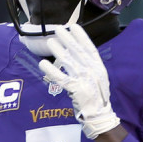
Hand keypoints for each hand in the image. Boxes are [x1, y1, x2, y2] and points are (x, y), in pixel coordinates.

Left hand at [38, 24, 119, 139]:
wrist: (100, 115)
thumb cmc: (97, 96)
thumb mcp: (99, 78)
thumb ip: (90, 66)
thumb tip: (76, 52)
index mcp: (99, 67)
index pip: (90, 48)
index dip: (81, 36)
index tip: (73, 26)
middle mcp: (92, 72)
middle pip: (78, 52)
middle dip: (68, 39)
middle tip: (58, 29)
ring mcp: (84, 80)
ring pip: (69, 62)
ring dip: (58, 51)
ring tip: (50, 41)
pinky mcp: (75, 90)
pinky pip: (60, 78)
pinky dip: (51, 70)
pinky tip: (42, 63)